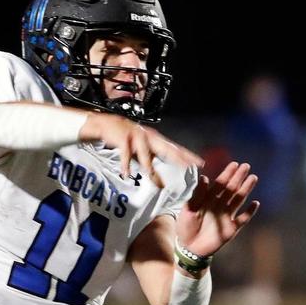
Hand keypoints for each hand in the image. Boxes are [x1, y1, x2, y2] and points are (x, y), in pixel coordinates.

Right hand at [80, 112, 203, 188]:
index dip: (187, 156)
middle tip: (189, 167)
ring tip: (154, 180)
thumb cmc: (126, 137)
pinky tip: (126, 174)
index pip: (174, 148)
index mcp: (155, 139)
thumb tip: (161, 178)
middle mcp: (149, 137)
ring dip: (149, 168)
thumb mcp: (141, 149)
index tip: (199, 163)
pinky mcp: (123, 138)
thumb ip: (151, 159)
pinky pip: (125, 154)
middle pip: (166, 149)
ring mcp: (137, 136)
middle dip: (178, 158)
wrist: (106, 124)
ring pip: (145, 154)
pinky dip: (125, 164)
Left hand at [176, 161, 259, 258]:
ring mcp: (227, 216)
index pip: (220, 183)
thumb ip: (197, 194)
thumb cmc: (185, 227)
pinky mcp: (231, 228)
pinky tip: (255, 203)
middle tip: (246, 166)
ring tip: (253, 178)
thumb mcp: (188, 209)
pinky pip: (243, 219)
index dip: (227, 174)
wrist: (188, 248)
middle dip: (239, 177)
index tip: (234, 164)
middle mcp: (219, 205)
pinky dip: (249, 212)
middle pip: (231, 188)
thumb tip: (204, 177)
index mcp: (208, 199)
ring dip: (246, 189)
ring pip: (239, 200)